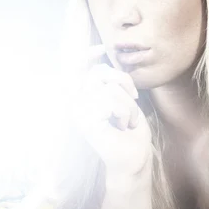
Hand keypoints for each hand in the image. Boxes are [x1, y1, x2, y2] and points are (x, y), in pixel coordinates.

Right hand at [68, 45, 151, 174]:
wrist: (133, 159)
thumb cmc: (129, 131)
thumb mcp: (121, 98)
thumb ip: (108, 79)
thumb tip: (98, 51)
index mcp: (81, 98)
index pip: (75, 69)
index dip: (86, 55)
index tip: (101, 49)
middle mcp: (75, 104)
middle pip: (99, 73)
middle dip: (122, 84)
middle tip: (129, 106)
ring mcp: (78, 113)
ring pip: (108, 88)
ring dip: (127, 104)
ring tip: (125, 121)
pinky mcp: (86, 122)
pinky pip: (110, 101)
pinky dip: (125, 112)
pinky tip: (122, 126)